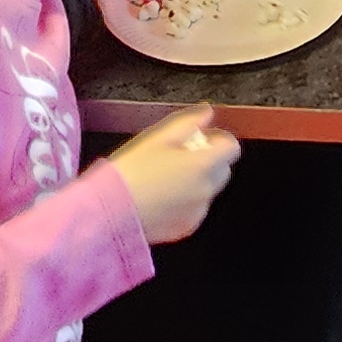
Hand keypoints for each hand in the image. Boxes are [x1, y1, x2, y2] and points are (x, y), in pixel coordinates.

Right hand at [109, 103, 238, 243]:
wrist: (110, 212)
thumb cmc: (131, 170)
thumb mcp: (157, 137)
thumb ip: (188, 122)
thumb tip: (207, 112)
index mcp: (203, 164)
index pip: (231, 148)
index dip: (217, 140)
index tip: (198, 139)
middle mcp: (207, 190)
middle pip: (223, 170)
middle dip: (208, 160)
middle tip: (180, 156)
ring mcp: (198, 212)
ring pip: (208, 190)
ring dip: (197, 181)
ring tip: (164, 179)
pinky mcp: (185, 228)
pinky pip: (194, 210)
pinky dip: (185, 202)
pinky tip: (160, 198)